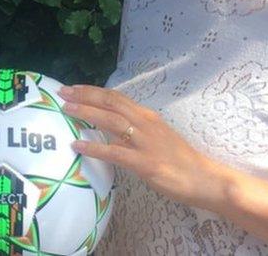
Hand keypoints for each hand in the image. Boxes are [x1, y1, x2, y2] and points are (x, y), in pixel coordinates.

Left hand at [58, 84, 230, 211]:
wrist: (204, 178)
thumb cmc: (180, 160)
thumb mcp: (157, 136)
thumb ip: (136, 129)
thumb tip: (111, 125)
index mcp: (147, 117)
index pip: (116, 97)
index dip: (93, 91)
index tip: (74, 88)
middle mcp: (145, 124)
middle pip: (111, 103)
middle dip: (85, 96)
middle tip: (62, 92)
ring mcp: (145, 143)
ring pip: (111, 121)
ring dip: (87, 113)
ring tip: (67, 109)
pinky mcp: (145, 163)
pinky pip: (115, 153)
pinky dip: (94, 148)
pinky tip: (78, 146)